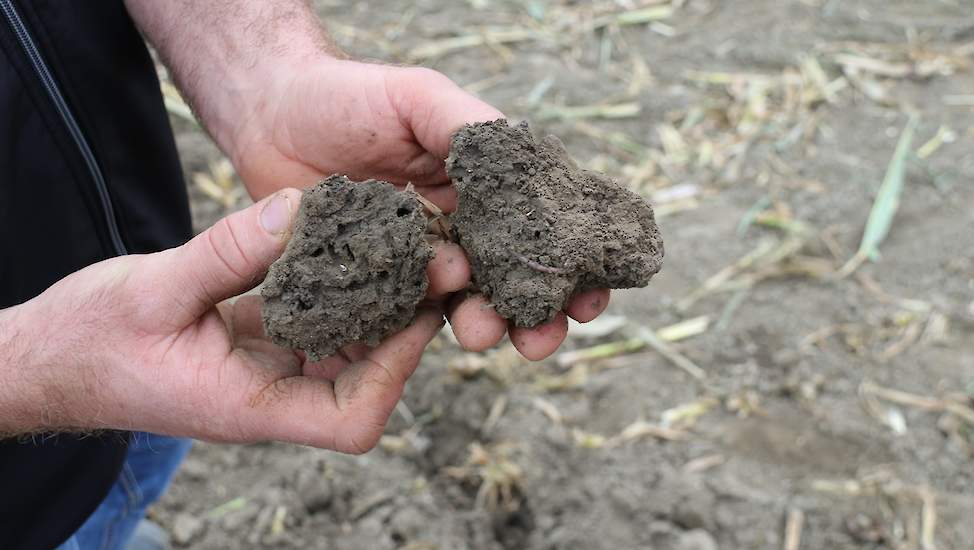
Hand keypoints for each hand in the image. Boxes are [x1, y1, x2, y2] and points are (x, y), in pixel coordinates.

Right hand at [1, 190, 463, 449]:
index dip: (394, 372)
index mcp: (249, 407)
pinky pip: (314, 320)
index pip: (350, 420)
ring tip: (402, 248)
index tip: (414, 312)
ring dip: (376, 302)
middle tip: (430, 264)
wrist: (47, 357)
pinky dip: (336, 286)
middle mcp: (270, 395)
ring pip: (345, 346)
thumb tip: (300, 210)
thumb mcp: (154, 290)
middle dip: (402, 326)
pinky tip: (349, 244)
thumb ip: (227, 253)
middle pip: (365, 379)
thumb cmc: (87, 341)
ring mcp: (266, 369)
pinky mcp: (257, 340)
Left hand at [228, 58, 611, 359]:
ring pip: (466, 303)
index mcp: (486, 186)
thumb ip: (467, 126)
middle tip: (538, 339)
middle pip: (514, 279)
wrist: (271, 115)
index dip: (573, 268)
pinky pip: (406, 312)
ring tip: (480, 333)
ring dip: (486, 325)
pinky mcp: (378, 281)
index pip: (544, 231)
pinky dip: (424, 328)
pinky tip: (431, 332)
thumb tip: (518, 159)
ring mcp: (421, 257)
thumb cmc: (348, 96)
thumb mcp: (417, 97)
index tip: (590, 298)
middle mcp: (462, 225)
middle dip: (536, 315)